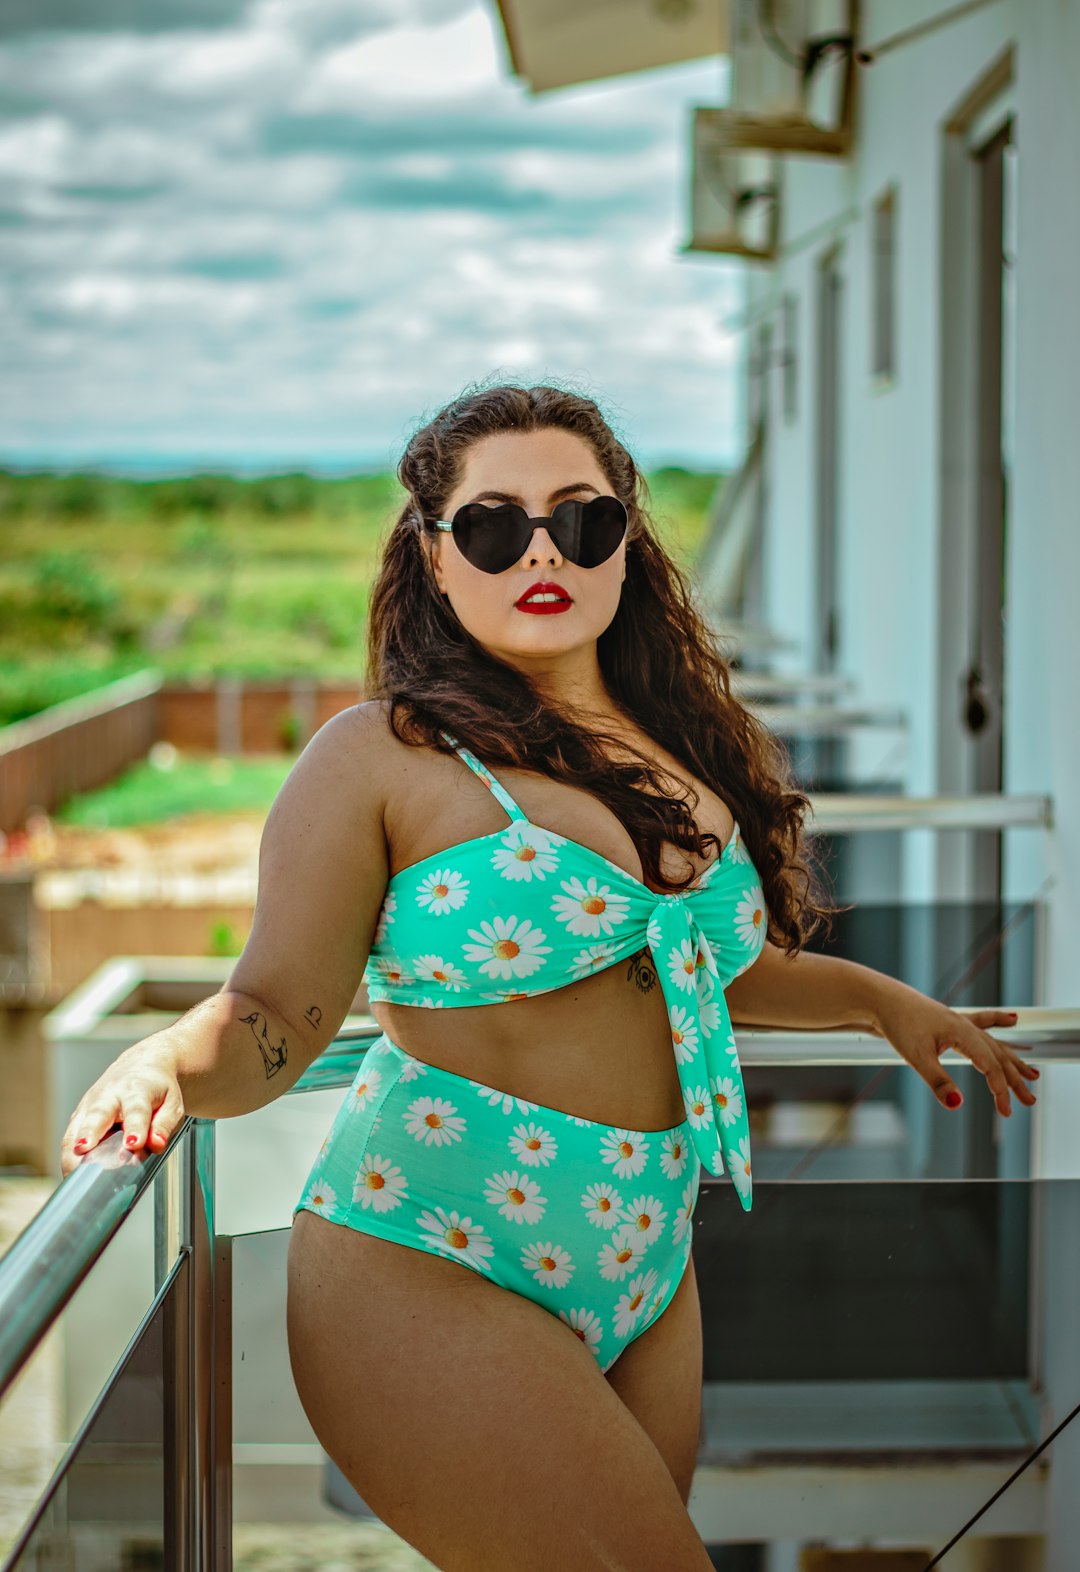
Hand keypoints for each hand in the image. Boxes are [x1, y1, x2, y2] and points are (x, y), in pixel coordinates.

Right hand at [60, 1050, 185, 1176]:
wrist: (141, 1065)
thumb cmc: (157, 1090)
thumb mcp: (172, 1103)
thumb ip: (164, 1125)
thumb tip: (156, 1145)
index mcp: (137, 1090)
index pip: (136, 1110)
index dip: (135, 1128)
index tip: (133, 1144)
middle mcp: (109, 1095)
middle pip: (97, 1115)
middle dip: (89, 1133)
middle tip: (84, 1151)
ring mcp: (89, 1105)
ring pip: (76, 1129)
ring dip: (72, 1153)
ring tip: (73, 1178)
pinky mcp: (78, 1116)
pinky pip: (69, 1139)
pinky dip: (69, 1159)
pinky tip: (72, 1179)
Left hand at [871, 988, 1039, 1116]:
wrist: (880, 998)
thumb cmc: (897, 1022)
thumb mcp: (916, 1056)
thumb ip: (938, 1081)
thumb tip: (956, 1104)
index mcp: (962, 1033)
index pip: (990, 1066)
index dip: (1000, 1090)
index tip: (1005, 1112)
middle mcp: (966, 1026)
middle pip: (999, 1056)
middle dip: (1016, 1080)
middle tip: (1030, 1102)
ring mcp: (959, 1021)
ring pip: (994, 1043)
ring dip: (1012, 1061)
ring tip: (1032, 1074)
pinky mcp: (950, 1021)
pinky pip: (982, 1022)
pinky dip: (998, 1021)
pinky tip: (1012, 1019)